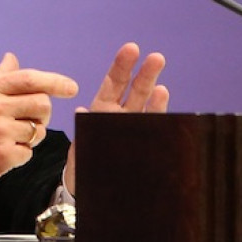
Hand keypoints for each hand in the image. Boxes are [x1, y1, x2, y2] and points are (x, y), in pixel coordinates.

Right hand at [0, 53, 78, 187]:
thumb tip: (12, 57)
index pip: (29, 79)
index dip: (55, 81)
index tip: (71, 87)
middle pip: (42, 104)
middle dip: (43, 114)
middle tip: (31, 121)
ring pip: (38, 131)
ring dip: (30, 137)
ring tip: (10, 138)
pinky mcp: (2, 156)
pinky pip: (29, 152)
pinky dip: (21, 154)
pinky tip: (3, 153)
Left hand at [63, 42, 168, 194]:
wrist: (88, 193)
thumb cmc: (81, 168)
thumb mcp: (78, 149)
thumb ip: (82, 130)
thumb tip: (82, 112)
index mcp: (101, 111)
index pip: (113, 83)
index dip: (122, 66)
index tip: (131, 48)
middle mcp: (120, 117)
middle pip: (135, 91)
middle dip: (145, 74)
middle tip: (156, 57)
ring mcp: (133, 129)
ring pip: (147, 108)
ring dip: (155, 96)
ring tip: (162, 87)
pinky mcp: (144, 145)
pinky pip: (154, 130)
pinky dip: (158, 118)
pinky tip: (163, 107)